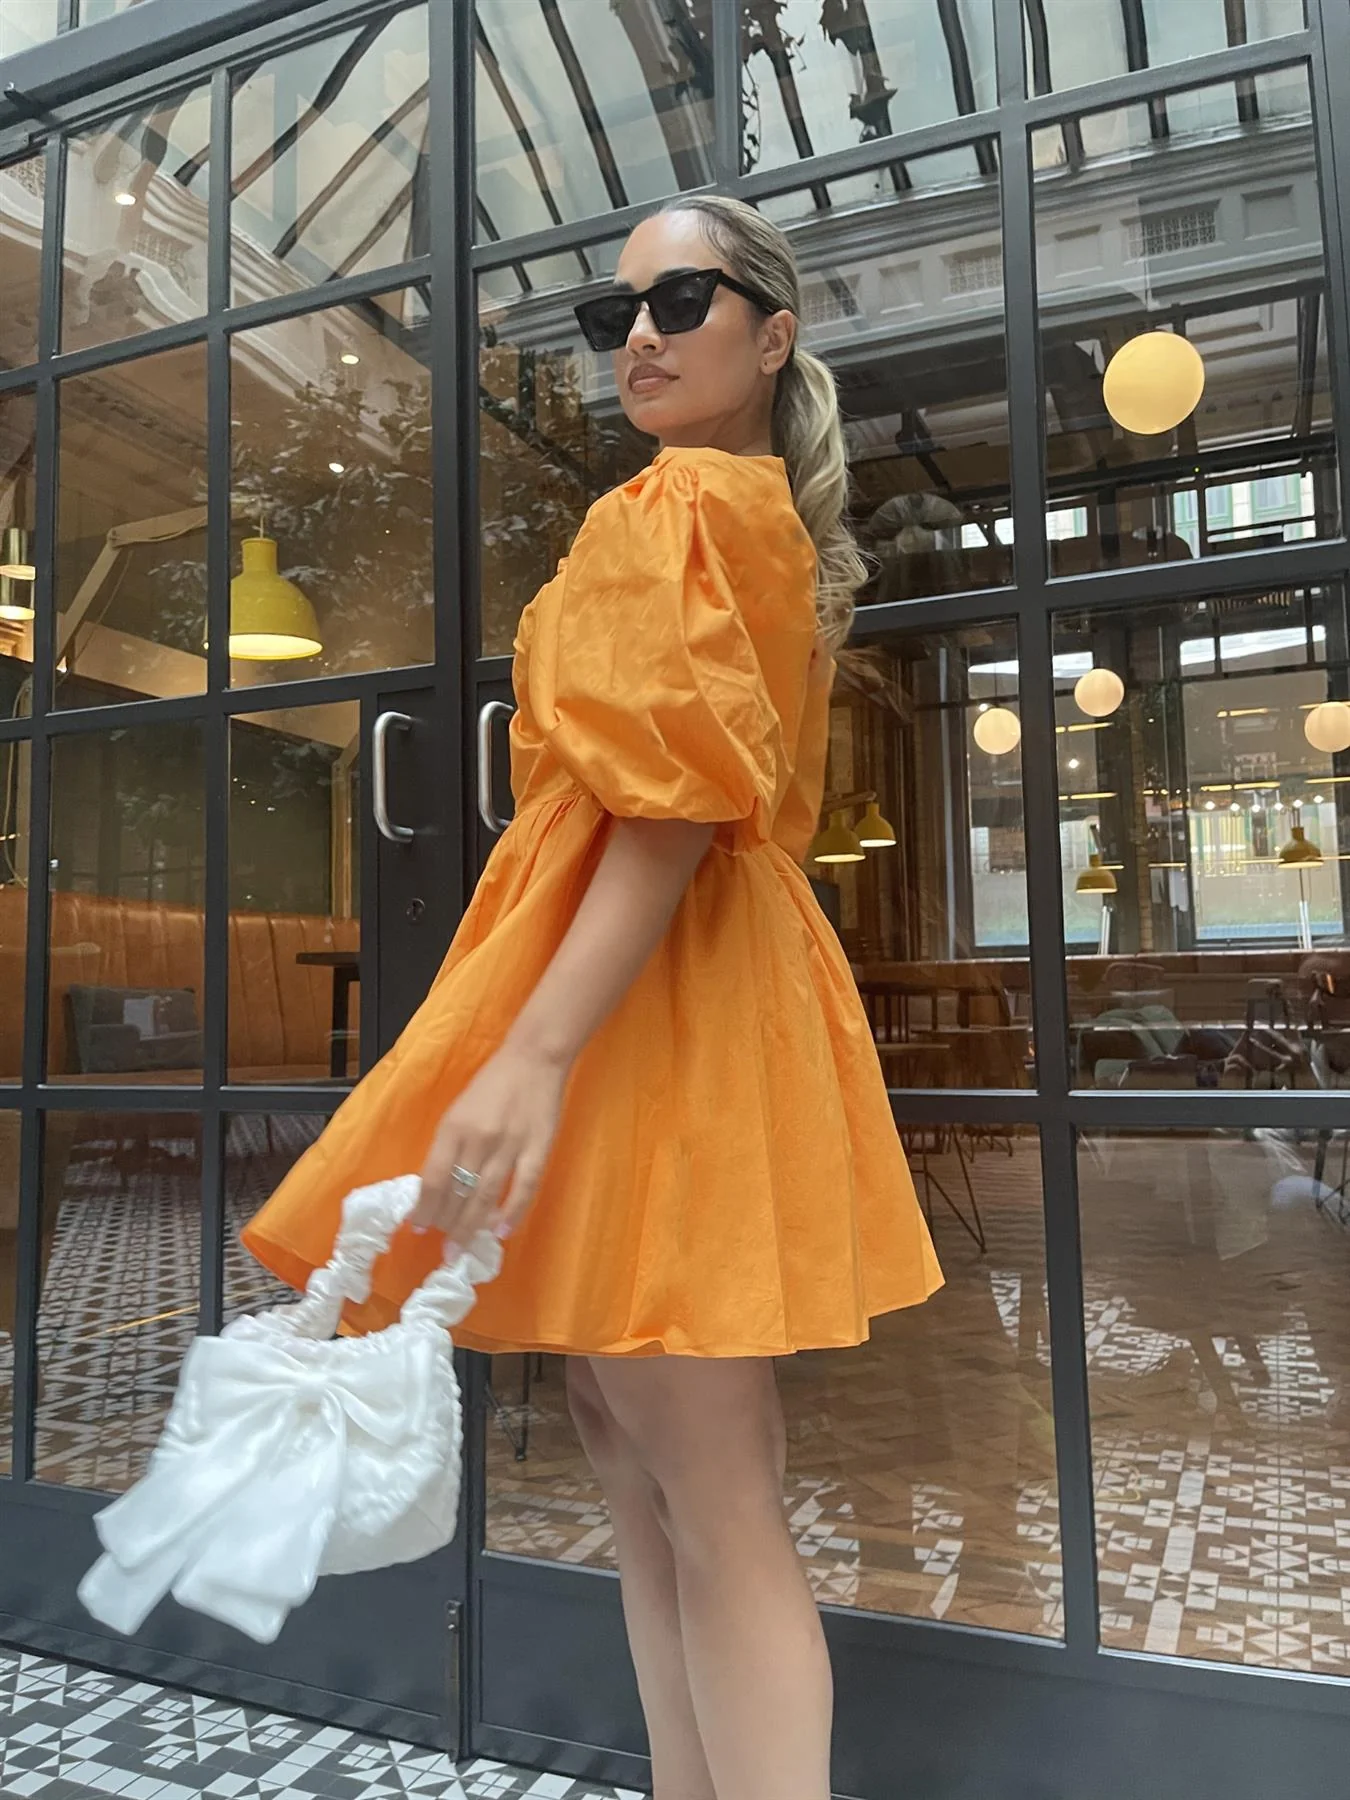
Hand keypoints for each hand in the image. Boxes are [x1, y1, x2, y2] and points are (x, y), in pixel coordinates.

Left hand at [411, 1044, 567, 1247]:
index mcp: (453, 1127)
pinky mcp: (538, 1149)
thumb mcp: (458, 1111)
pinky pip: (524, 1188)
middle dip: (448, 1225)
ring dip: (472, 1227)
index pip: (434, 1178)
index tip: (419, 1228)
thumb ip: (449, 1147)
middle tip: (445, 1249)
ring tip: (463, 1248)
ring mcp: (510, 1145)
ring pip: (486, 1197)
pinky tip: (502, 1232)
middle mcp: (478, 1139)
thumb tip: (438, 1189)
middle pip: (458, 1192)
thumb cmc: (490, 1085)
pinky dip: (512, 1214)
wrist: (533, 1059)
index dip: (425, 1208)